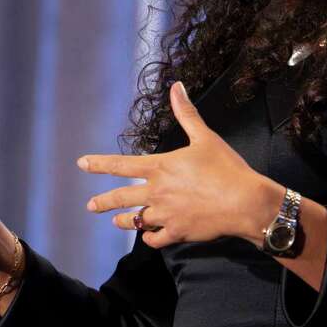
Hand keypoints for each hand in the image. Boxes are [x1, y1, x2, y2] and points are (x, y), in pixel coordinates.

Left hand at [78, 81, 278, 247]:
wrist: (244, 202)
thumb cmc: (226, 168)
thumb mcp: (205, 137)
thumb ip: (187, 113)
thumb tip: (176, 87)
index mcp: (160, 168)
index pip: (121, 165)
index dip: (99, 164)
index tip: (82, 163)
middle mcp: (157, 192)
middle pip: (121, 198)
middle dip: (103, 202)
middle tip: (90, 206)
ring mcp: (165, 215)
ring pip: (135, 221)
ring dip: (124, 221)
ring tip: (117, 221)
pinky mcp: (177, 233)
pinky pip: (156, 239)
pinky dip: (150, 238)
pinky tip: (149, 237)